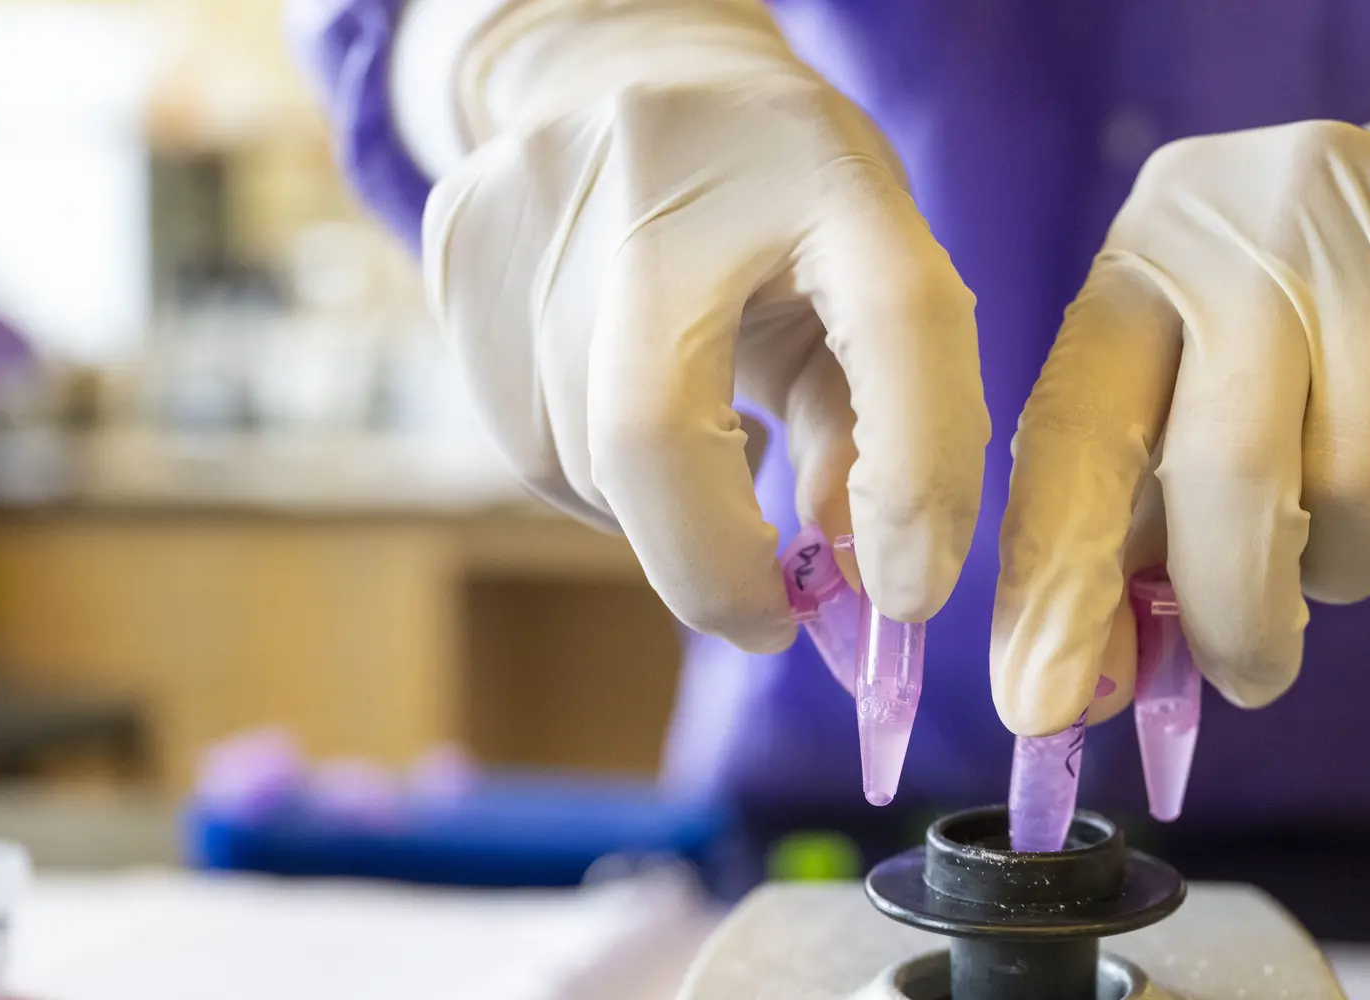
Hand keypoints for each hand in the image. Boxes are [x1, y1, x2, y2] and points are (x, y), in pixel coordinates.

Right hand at [425, 0, 987, 650]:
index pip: (893, 314)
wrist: (637, 70)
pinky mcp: (457, 240)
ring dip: (659, 509)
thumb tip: (868, 588)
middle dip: (714, 564)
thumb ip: (890, 428)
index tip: (905, 595)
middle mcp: (665, 165)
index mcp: (821, 166)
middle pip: (655, 429)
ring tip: (704, 430)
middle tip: (769, 616)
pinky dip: (591, 472)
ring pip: (580, 459)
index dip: (912, 470)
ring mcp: (538, 200)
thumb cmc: (787, 205)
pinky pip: (523, 439)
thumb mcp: (872, 284)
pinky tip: (625, 395)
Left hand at [994, 105, 1369, 734]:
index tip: (1039, 704)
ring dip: (1347, 563)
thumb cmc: (1312, 329)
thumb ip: (1130, 525)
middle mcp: (1249, 233)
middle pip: (1226, 474)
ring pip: (1351, 496)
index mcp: (1145, 260)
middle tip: (1252, 674)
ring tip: (1358, 511)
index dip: (1054, 576)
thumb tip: (1079, 689)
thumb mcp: (1195, 384)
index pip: (1074, 427)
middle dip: (1233, 611)